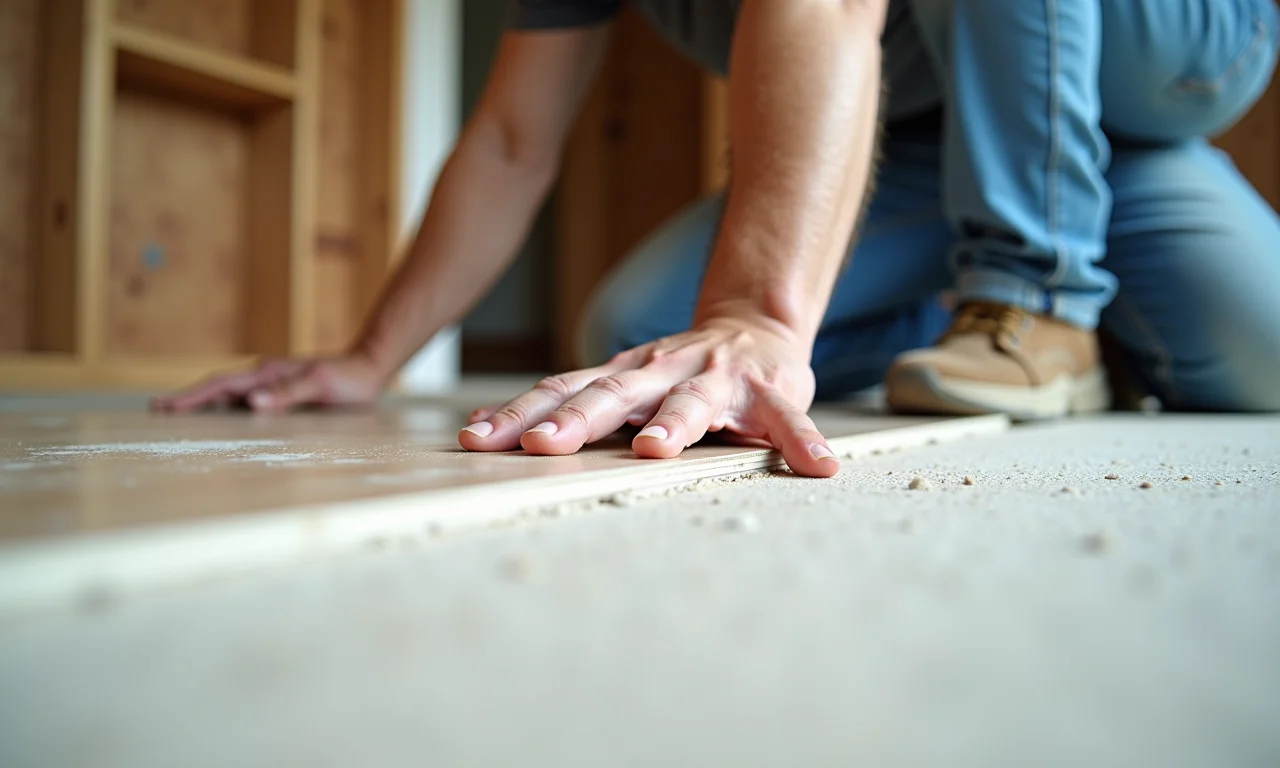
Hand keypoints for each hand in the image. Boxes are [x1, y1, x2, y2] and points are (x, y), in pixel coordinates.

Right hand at [151, 354, 384, 412]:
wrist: (370, 367)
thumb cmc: (349, 379)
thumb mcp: (321, 386)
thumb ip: (289, 393)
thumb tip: (252, 402)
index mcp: (268, 373)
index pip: (221, 385)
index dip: (192, 396)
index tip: (164, 406)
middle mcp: (265, 376)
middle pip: (218, 388)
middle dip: (188, 399)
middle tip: (158, 410)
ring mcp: (273, 383)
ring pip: (230, 394)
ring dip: (205, 403)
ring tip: (179, 416)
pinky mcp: (283, 391)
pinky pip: (247, 400)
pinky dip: (227, 408)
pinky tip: (223, 419)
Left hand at [457, 318, 839, 477]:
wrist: (756, 328)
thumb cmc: (678, 371)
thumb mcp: (621, 381)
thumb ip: (567, 403)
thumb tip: (478, 430)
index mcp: (623, 375)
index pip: (562, 390)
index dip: (520, 413)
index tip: (477, 439)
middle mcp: (663, 371)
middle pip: (613, 394)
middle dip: (576, 420)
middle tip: (542, 446)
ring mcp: (717, 379)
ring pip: (691, 402)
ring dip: (673, 425)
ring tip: (654, 450)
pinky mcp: (769, 392)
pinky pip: (787, 421)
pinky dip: (800, 442)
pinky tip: (817, 468)